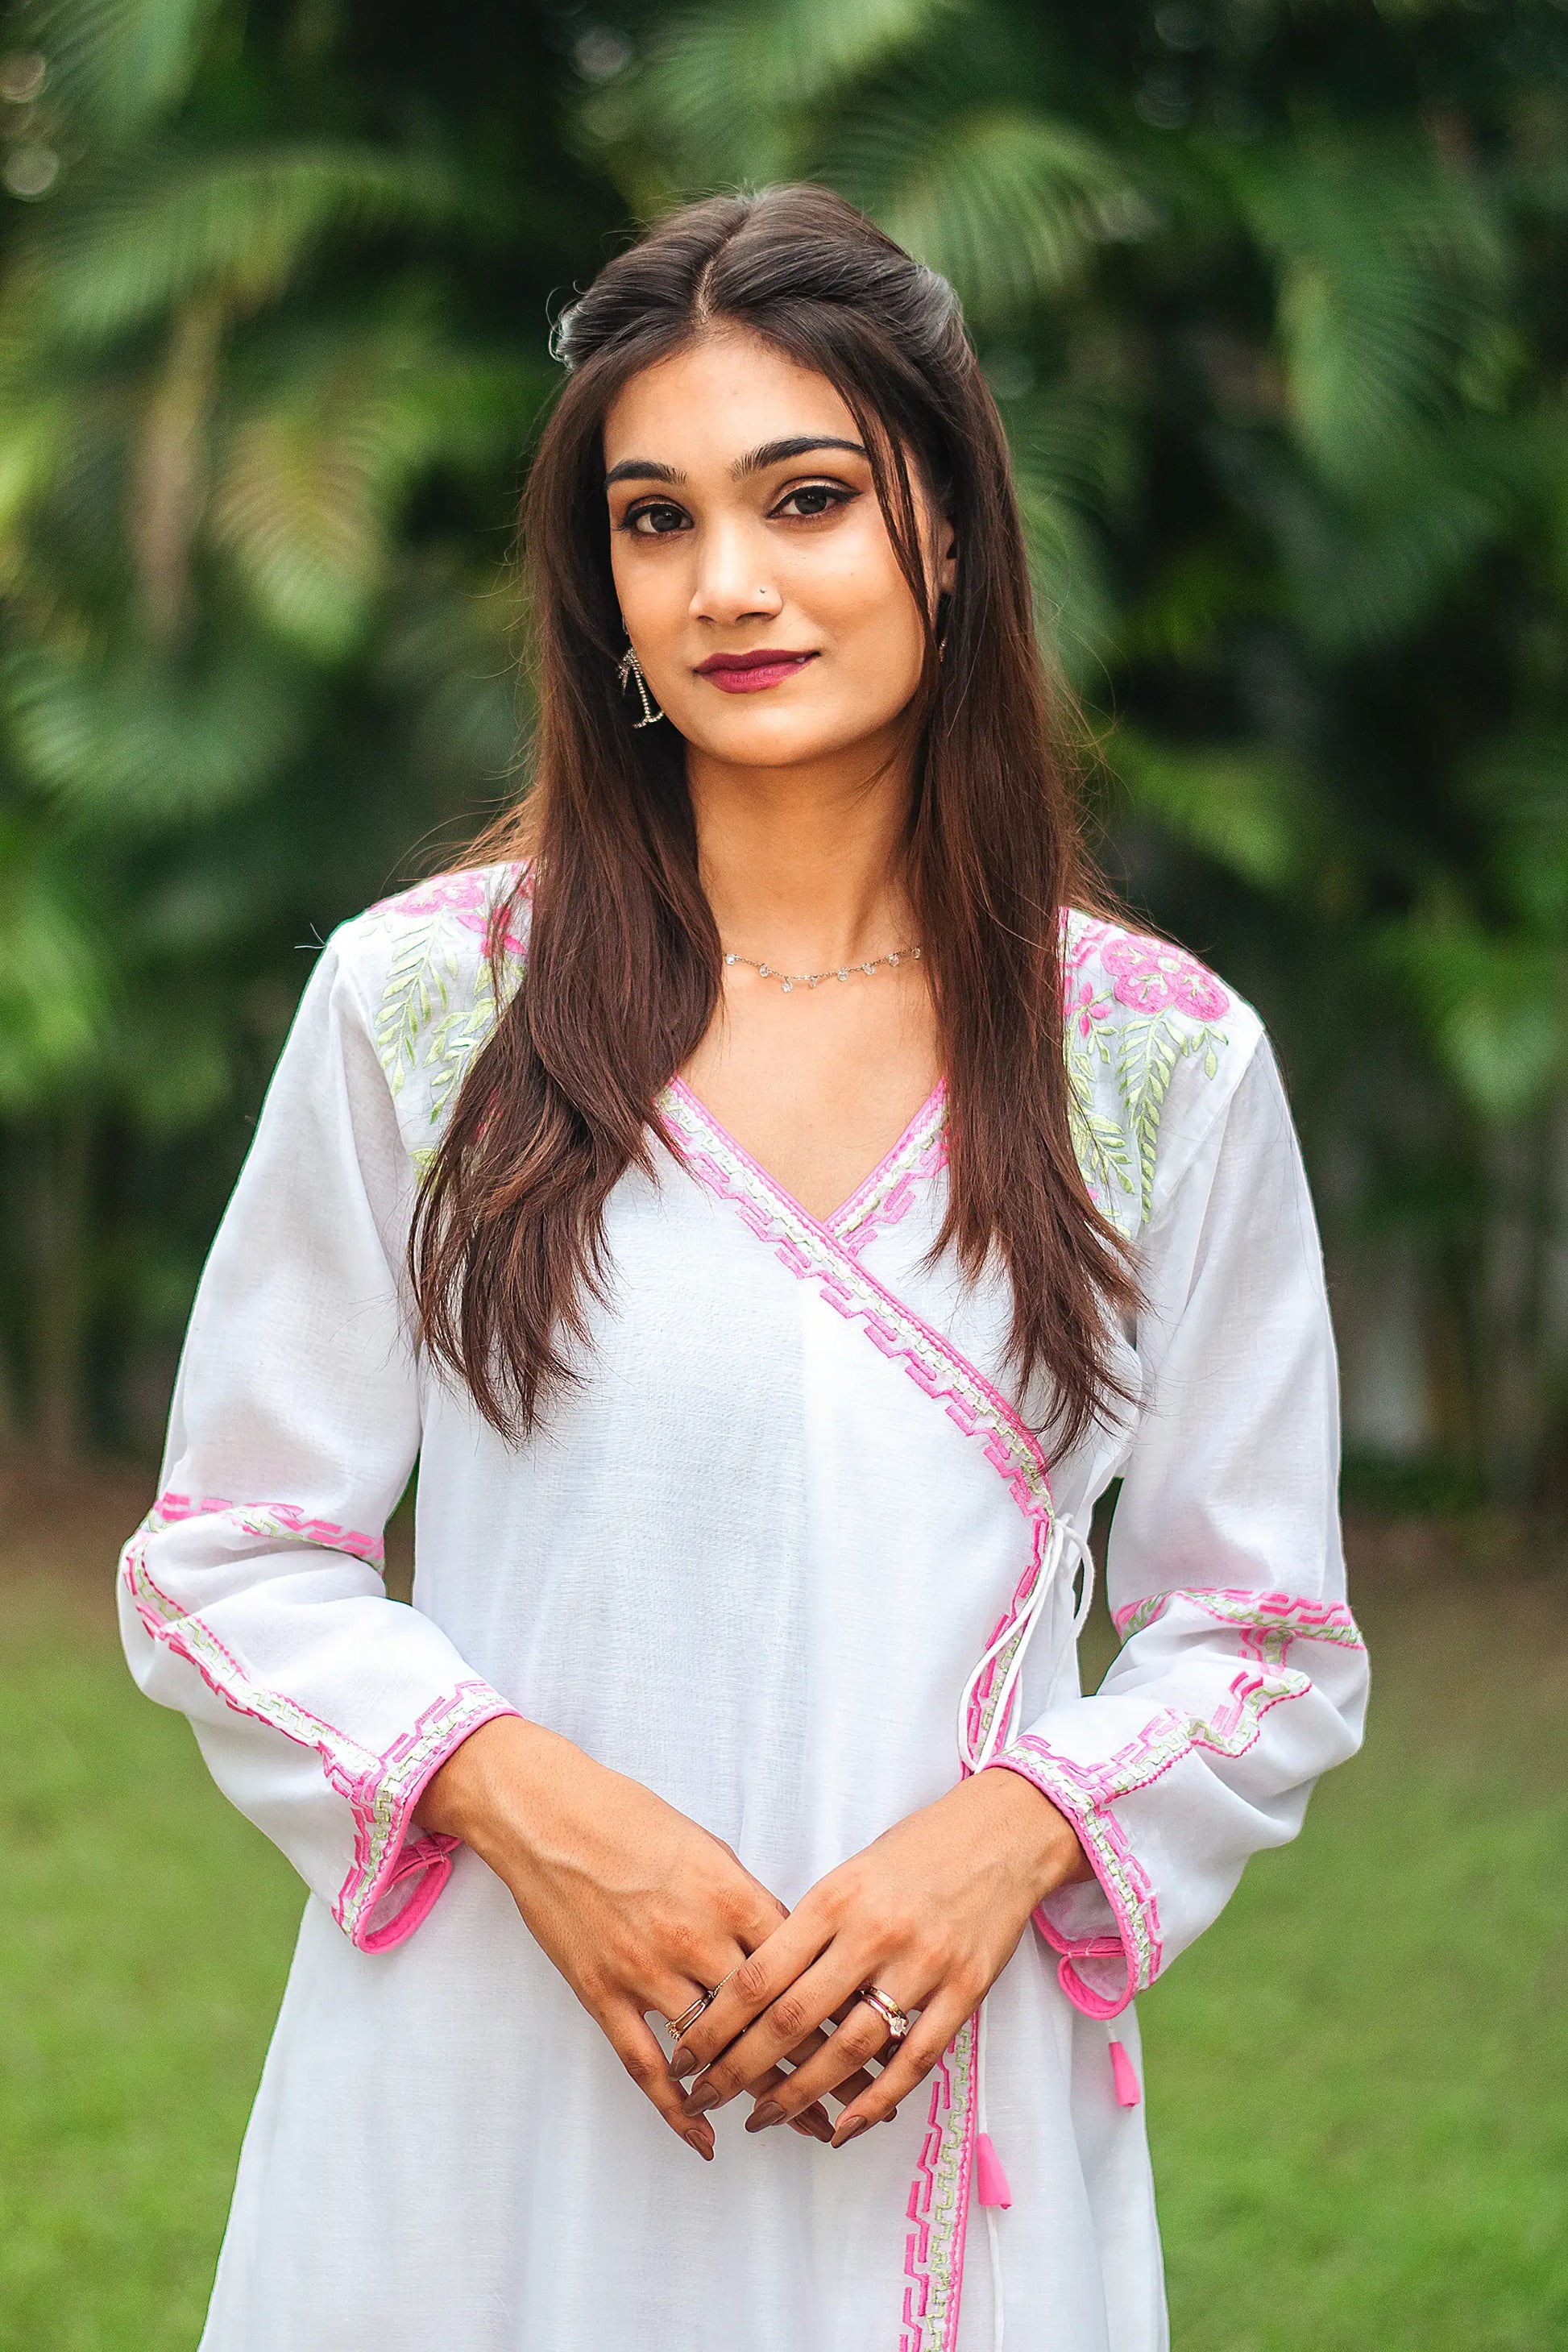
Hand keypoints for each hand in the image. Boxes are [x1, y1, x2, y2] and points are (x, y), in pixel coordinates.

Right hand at [415, 1716, 833, 2158]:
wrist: (546, 1815)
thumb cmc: (630, 1817)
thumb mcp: (707, 1847)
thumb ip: (747, 1902)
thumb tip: (789, 1946)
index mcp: (730, 1895)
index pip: (804, 1967)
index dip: (845, 2008)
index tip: (880, 2036)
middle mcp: (696, 1938)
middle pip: (774, 2019)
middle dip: (826, 2065)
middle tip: (865, 2102)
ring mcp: (647, 1972)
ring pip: (719, 2053)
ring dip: (766, 2094)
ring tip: (810, 2125)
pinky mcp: (603, 1994)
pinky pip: (646, 2066)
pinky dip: (678, 2109)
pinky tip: (707, 2137)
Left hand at [668, 1766, 1092, 2145]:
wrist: (1003, 1833)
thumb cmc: (915, 1851)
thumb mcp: (849, 1873)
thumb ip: (808, 1928)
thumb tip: (755, 1991)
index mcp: (835, 1899)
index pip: (759, 1976)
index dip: (715, 2026)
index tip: (685, 2055)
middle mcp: (873, 1934)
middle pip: (793, 2020)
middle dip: (741, 2069)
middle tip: (706, 2097)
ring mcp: (922, 1966)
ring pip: (849, 2050)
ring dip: (800, 2095)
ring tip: (765, 2117)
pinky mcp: (964, 1992)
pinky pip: (914, 2061)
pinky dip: (875, 2102)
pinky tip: (844, 2128)